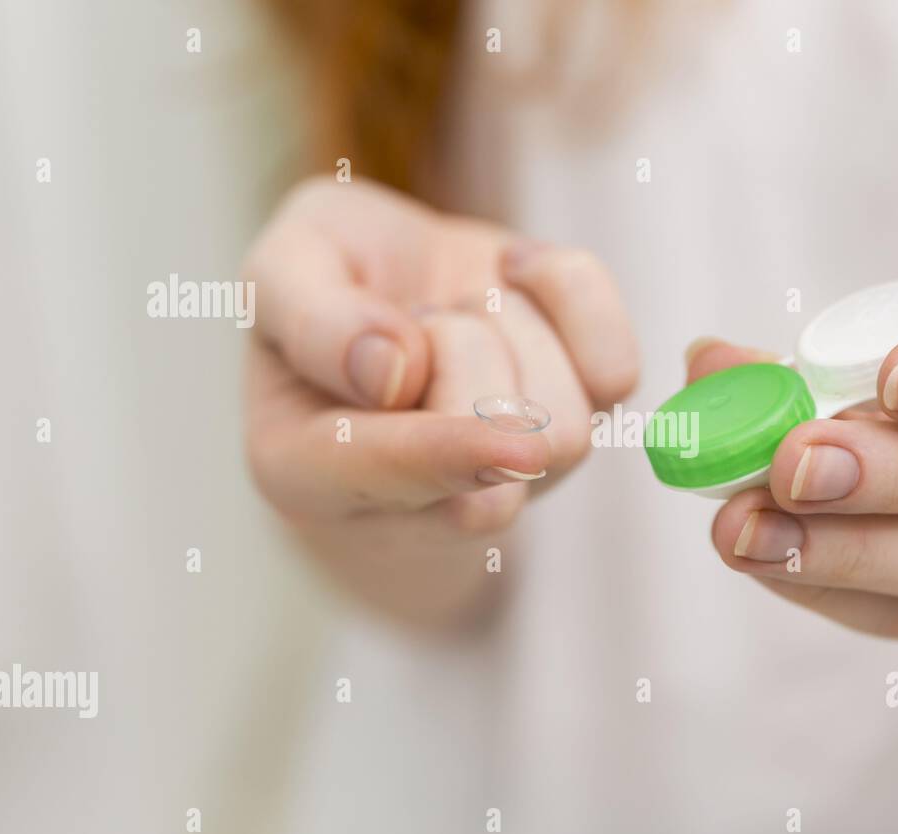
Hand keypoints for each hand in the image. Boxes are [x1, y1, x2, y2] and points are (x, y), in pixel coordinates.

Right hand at [242, 178, 636, 620]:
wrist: (395, 291)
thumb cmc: (326, 285)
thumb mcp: (281, 268)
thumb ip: (310, 314)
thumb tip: (388, 372)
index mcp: (305, 470)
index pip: (388, 478)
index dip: (440, 450)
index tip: (500, 438)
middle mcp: (418, 501)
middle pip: (500, 445)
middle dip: (465, 342)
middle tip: (417, 316)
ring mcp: (511, 479)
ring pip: (566, 420)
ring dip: (512, 326)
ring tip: (456, 314)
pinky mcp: (578, 426)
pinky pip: (615, 369)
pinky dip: (570, 295)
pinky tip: (514, 284)